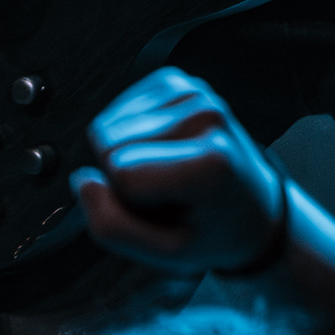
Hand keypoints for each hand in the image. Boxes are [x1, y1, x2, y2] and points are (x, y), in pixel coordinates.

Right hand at [69, 68, 283, 276]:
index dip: (127, 200)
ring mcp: (195, 92)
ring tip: (168, 173)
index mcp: (210, 162)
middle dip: (125, 176)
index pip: (120, 172)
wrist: (251, 206)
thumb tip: (83, 180)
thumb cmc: (211, 230)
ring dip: (129, 154)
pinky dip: (131, 133)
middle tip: (165, 192)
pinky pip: (118, 108)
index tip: (162, 208)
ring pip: (109, 125)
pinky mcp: (178, 82)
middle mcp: (206, 115)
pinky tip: (162, 151)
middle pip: (110, 143)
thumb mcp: (165, 252)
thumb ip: (113, 226)